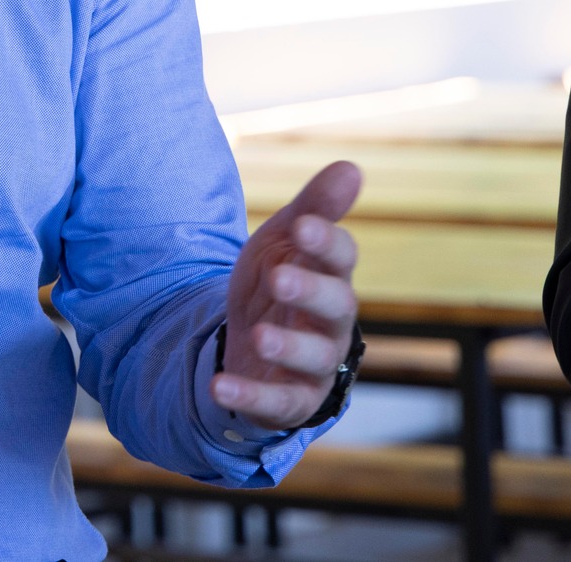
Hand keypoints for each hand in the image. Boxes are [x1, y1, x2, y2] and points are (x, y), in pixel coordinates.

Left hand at [213, 161, 361, 429]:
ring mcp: (316, 365)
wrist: (251, 338)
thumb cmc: (278, 281)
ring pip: (315, 358)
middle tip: (278, 277)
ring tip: (258, 335)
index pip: (342, 259)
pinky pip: (277, 403)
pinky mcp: (291, 401)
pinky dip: (249, 396)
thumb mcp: (284, 241)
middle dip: (310, 291)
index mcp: (331, 276)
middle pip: (336, 307)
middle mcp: (332, 322)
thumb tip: (351, 166)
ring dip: (287, 346)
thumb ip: (315, 208)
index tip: (301, 226)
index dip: (325, 243)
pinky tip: (219, 385)